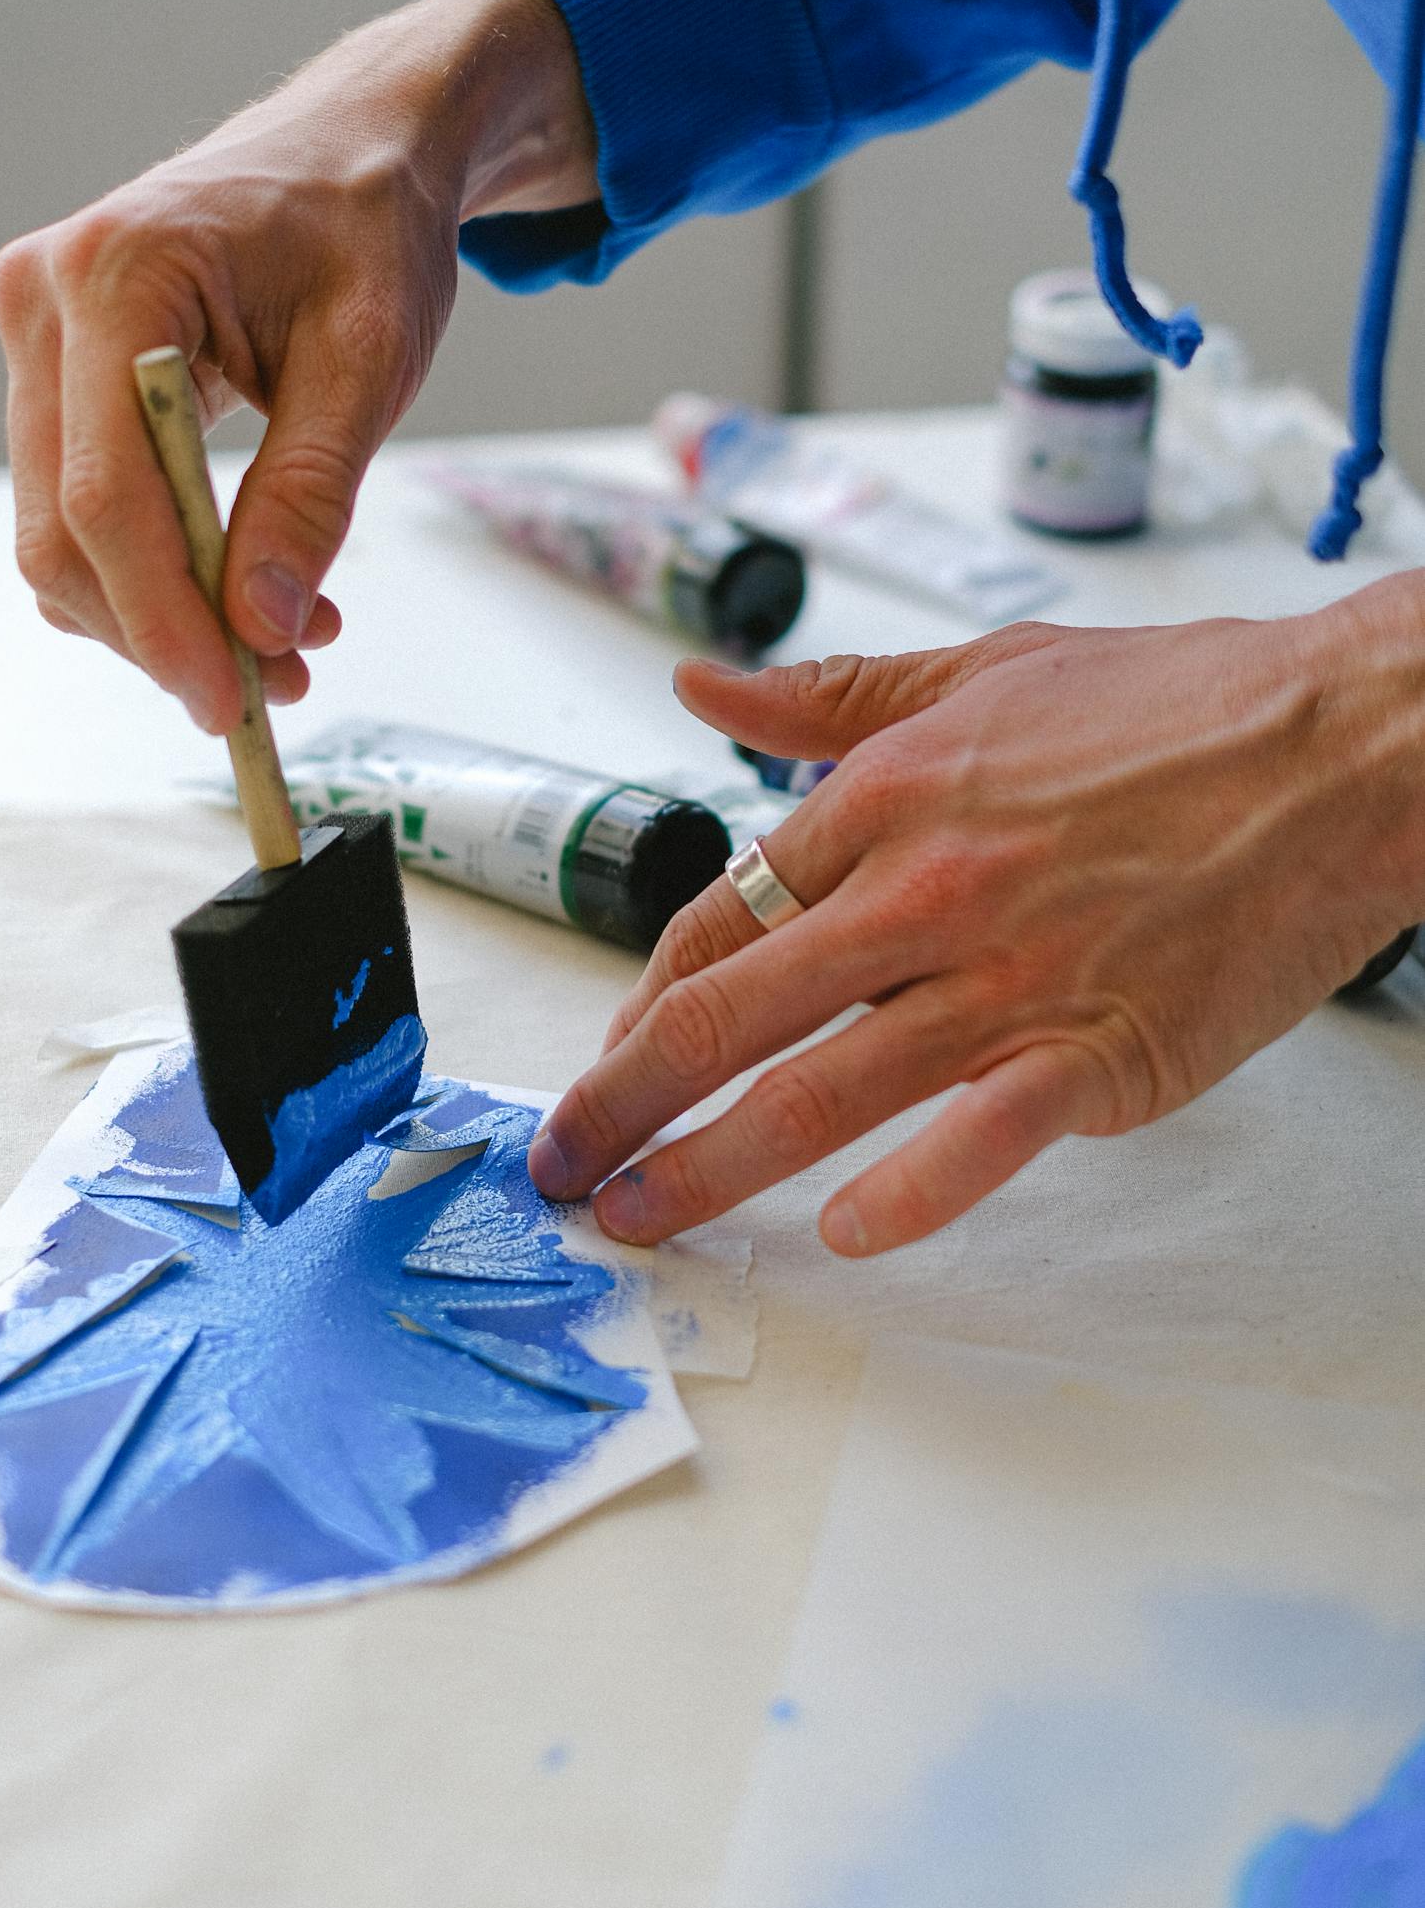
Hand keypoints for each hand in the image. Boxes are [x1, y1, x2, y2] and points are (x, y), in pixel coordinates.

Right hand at [0, 0, 596, 731]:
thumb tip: (263, 629)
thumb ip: (312, 493)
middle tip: (271, 693)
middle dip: (162, 632)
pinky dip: (152, 573)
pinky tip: (243, 591)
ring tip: (281, 645)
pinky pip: (79, 505)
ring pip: (61, 533)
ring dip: (160, 615)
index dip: (161, 615)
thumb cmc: (366, 228)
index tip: (228, 702)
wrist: (350, 148)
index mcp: (116, 272)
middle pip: (62, 529)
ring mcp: (35, 335)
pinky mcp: (54, 372)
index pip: (106, 492)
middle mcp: (43, 299)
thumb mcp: (369, 360)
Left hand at [528, 582, 1424, 1254]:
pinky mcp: (1098, 1053)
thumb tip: (705, 686)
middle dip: (622, 1103)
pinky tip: (845, 1236)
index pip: (716, 918)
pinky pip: (978, 1140)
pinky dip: (908, 1194)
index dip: (641, 1002)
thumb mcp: (983, 671)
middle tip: (564, 1166)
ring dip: (707, 1169)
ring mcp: (1005, 979)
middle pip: (725, 1016)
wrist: (1344, 745)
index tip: (609, 1058)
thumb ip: (833, 700)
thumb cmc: (1179, 707)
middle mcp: (920, 893)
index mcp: (885, 800)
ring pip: (816, 1092)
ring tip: (641, 1217)